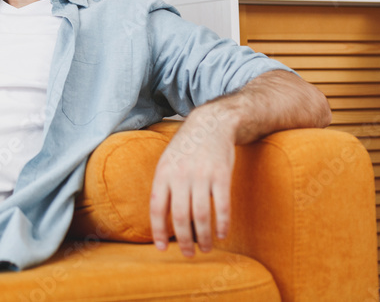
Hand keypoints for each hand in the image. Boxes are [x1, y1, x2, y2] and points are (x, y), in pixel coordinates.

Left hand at [149, 110, 235, 257]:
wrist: (211, 124)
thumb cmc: (186, 149)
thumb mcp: (167, 162)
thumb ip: (164, 187)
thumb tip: (161, 220)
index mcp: (163, 173)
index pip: (157, 208)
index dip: (157, 230)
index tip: (161, 249)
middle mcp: (180, 175)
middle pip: (180, 216)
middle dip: (183, 240)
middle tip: (188, 254)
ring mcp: (201, 175)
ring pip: (201, 215)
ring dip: (204, 237)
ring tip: (206, 249)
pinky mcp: (222, 175)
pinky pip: (222, 206)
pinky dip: (222, 224)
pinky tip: (223, 235)